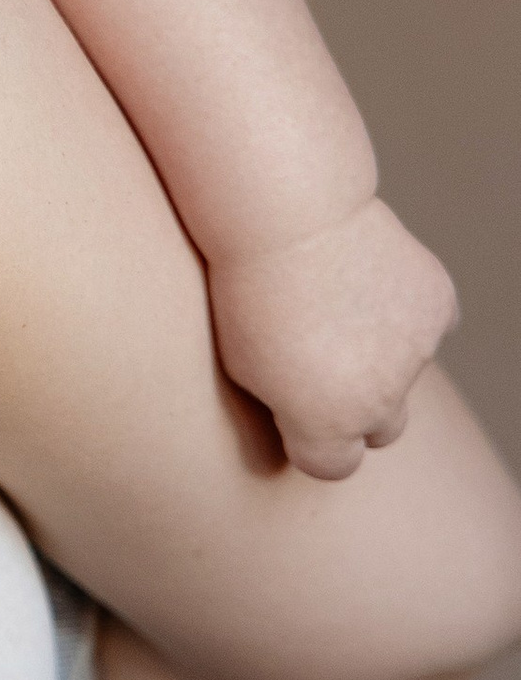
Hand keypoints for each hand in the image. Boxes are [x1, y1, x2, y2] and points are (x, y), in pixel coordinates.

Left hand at [208, 197, 460, 480]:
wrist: (286, 213)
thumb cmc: (246, 288)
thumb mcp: (242, 364)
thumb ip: (288, 406)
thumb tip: (311, 418)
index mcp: (327, 425)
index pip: (333, 466)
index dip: (311, 438)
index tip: (294, 409)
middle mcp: (381, 401)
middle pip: (380, 427)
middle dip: (357, 404)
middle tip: (324, 359)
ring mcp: (417, 354)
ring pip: (406, 372)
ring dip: (382, 350)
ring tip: (334, 300)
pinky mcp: (438, 306)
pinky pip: (430, 326)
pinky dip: (407, 312)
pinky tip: (368, 281)